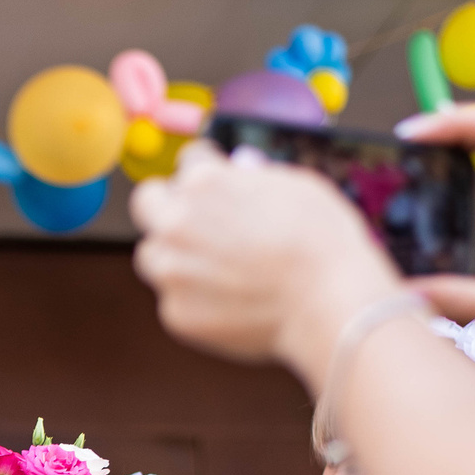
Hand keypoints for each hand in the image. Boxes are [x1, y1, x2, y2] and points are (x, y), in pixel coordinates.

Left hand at [131, 138, 402, 375]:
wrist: (327, 303)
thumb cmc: (321, 243)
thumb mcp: (291, 184)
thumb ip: (249, 179)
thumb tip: (236, 177)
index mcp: (203, 181)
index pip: (187, 160)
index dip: (207, 171)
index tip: (217, 186)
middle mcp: (175, 223)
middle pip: (147, 202)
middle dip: (167, 205)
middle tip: (195, 220)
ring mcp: (171, 272)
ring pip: (153, 255)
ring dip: (175, 255)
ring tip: (217, 267)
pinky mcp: (175, 314)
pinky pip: (173, 298)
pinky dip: (194, 298)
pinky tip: (230, 299)